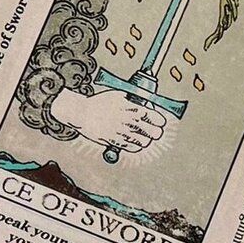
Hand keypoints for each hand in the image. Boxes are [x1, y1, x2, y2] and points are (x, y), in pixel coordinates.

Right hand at [50, 86, 170, 155]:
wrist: (83, 113)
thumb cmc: (100, 102)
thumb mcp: (119, 95)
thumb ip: (133, 100)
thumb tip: (145, 104)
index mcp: (131, 108)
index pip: (153, 116)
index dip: (160, 120)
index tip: (161, 122)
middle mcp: (128, 121)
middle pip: (151, 131)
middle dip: (156, 132)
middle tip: (155, 132)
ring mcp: (121, 133)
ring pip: (143, 141)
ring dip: (146, 140)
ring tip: (145, 138)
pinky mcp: (114, 141)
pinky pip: (131, 147)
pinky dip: (135, 146)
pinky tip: (135, 143)